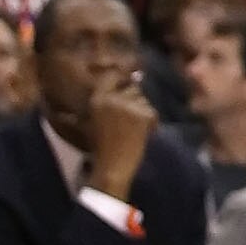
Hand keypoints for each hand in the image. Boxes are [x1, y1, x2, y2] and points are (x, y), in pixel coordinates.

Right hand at [87, 81, 155, 200]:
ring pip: (144, 100)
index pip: (113, 76)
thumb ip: (104, 102)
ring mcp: (129, 106)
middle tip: (128, 123)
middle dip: (134, 102)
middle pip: (133, 89)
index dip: (122, 81)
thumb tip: (129, 78)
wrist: (112, 168)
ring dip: (142, 112)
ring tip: (132, 131)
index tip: (126, 88)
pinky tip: (141, 135)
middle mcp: (112, 98)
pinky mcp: (143, 115)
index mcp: (98, 99)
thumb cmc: (101, 148)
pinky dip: (151, 124)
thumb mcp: (93, 121)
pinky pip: (152, 112)